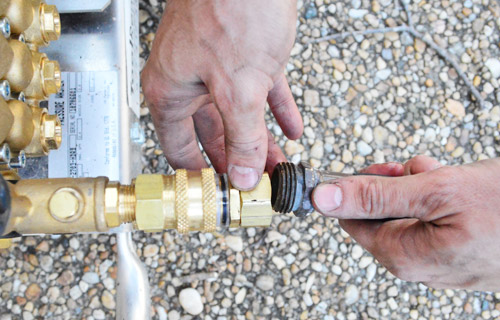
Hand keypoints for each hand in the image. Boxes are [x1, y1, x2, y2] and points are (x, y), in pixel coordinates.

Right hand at [141, 0, 302, 189]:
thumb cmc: (233, 9)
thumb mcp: (239, 88)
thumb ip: (242, 137)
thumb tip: (242, 175)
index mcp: (171, 91)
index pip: (178, 149)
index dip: (200, 176)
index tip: (220, 195)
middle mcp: (189, 81)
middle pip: (212, 135)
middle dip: (237, 161)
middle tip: (255, 184)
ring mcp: (217, 67)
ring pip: (237, 115)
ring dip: (258, 141)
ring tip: (277, 164)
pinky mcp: (245, 54)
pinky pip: (259, 92)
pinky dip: (275, 111)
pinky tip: (291, 128)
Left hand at [312, 155, 499, 289]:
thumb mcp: (433, 191)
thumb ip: (374, 195)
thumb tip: (321, 198)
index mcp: (401, 255)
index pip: (351, 218)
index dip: (359, 188)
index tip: (383, 170)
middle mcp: (414, 265)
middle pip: (380, 214)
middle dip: (397, 185)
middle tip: (423, 170)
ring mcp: (437, 261)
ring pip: (407, 212)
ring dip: (420, 187)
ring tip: (449, 178)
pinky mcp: (455, 252)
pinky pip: (431, 220)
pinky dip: (439, 198)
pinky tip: (463, 190)